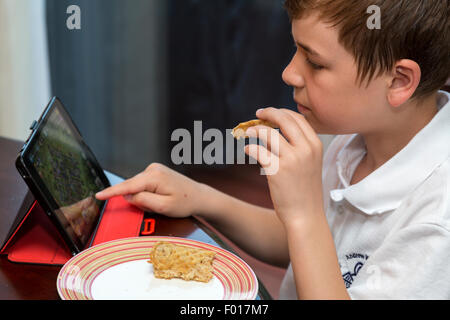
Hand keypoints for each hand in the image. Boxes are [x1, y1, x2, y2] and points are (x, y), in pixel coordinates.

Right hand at [95, 163, 203, 217]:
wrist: (198, 196)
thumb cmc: (184, 203)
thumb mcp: (163, 207)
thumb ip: (143, 201)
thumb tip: (128, 196)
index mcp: (154, 177)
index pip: (128, 186)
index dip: (112, 192)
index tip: (98, 196)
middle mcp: (152, 169)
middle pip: (132, 187)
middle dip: (136, 200)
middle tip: (154, 207)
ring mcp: (154, 169)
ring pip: (137, 187)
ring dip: (142, 197)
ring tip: (160, 202)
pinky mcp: (154, 172)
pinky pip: (142, 185)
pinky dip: (145, 193)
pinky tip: (158, 198)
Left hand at [244, 107, 323, 225]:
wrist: (305, 215)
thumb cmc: (304, 190)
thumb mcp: (310, 163)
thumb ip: (300, 146)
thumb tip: (277, 130)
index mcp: (315, 145)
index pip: (297, 118)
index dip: (281, 112)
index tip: (269, 113)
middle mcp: (306, 149)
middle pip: (284, 119)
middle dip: (268, 113)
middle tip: (257, 115)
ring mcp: (292, 159)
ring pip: (268, 133)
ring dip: (255, 130)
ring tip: (248, 133)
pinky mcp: (277, 170)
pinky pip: (258, 150)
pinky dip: (250, 148)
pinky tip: (248, 150)